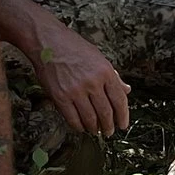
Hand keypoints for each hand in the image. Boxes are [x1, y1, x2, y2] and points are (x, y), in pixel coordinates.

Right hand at [32, 17, 130, 136]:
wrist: (48, 42)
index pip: (119, 100)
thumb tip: (126, 90)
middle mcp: (93, 82)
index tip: (122, 125)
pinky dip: (78, 126)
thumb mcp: (99, 58)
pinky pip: (72, 118)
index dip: (123, 116)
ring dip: (94, 128)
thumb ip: (113, 77)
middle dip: (109, 126)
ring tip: (95, 131)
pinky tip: (81, 127)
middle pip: (106, 113)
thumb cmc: (74, 47)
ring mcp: (76, 91)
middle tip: (109, 132)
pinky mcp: (60, 97)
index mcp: (105, 72)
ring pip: (90, 119)